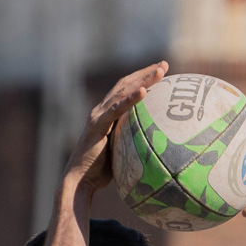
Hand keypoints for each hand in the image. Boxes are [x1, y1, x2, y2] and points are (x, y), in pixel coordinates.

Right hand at [67, 60, 169, 195]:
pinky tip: (145, 91)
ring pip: (123, 91)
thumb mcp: (122, 153)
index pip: (126, 90)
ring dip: (143, 80)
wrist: (80, 181)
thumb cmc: (101, 173)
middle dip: (145, 73)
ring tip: (160, 71)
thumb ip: (134, 143)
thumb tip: (157, 148)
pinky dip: (131, 99)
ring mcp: (98, 116)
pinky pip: (117, 109)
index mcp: (107, 115)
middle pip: (126, 84)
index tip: (161, 72)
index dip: (142, 79)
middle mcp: (101, 110)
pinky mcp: (97, 124)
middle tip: (164, 65)